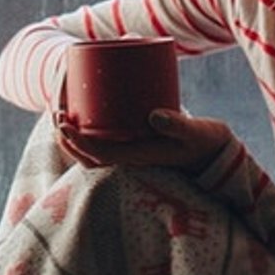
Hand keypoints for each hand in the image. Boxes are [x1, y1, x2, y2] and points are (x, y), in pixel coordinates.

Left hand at [55, 107, 232, 174]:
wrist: (218, 154)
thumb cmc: (207, 143)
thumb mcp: (195, 132)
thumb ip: (177, 124)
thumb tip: (153, 116)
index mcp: (138, 158)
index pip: (98, 154)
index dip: (77, 141)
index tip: (64, 123)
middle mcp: (130, 159)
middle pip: (88, 157)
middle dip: (67, 139)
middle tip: (56, 115)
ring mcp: (132, 155)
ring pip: (93, 153)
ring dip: (73, 139)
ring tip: (61, 115)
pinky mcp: (136, 147)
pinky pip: (104, 145)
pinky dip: (88, 134)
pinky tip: (82, 116)